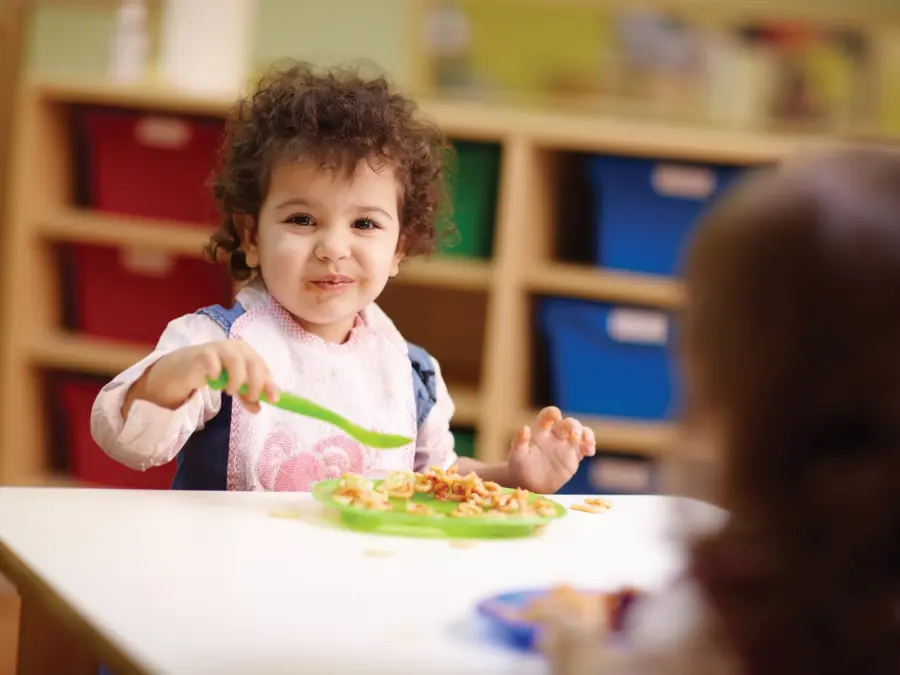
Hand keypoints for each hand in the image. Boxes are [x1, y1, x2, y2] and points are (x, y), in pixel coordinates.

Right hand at [126, 340, 278, 414]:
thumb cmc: (214, 373)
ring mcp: (219, 348)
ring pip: (235, 361)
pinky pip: (213, 363)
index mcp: (248, 353)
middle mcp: (236, 347)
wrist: (184, 368)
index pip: (263, 366)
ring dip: (237, 380)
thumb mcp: (234, 386)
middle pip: (253, 362)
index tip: (274, 400)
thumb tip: (258, 408)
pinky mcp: (202, 354)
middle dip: (256, 383)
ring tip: (230, 391)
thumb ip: (247, 396)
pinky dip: (217, 374)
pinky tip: (214, 382)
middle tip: (250, 398)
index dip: (269, 383)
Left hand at [508, 407, 594, 493]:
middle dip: (573, 426)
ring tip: (587, 442)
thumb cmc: (519, 466)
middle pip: (568, 424)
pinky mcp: (573, 457)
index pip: (547, 417)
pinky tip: (589, 451)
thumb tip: (525, 428)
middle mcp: (555, 436)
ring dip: (586, 434)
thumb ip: (519, 442)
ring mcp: (565, 446)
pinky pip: (584, 448)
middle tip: (575, 435)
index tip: (556, 415)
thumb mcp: (516, 456)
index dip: (552, 413)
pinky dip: (590, 446)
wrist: (528, 483)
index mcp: (540, 432)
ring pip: (580, 433)